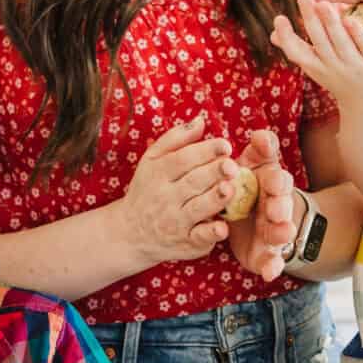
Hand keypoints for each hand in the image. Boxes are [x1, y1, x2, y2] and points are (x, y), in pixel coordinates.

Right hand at [113, 114, 237, 267]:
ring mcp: (175, 222)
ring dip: (215, 199)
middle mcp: (165, 198)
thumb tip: (201, 120)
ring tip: (230, 188)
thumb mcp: (153, 160)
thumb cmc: (148, 189)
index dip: (205, 151)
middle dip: (214, 173)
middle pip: (192, 182)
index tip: (225, 145)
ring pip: (198, 208)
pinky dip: (210, 233)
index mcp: (158, 173)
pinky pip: (198, 238)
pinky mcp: (185, 243)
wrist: (130, 233)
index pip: (182, 159)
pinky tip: (223, 227)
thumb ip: (176, 139)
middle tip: (232, 165)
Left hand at [224, 129, 295, 282]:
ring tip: (281, 235)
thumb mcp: (254, 164)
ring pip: (282, 233)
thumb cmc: (250, 184)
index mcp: (271, 184)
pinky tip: (269, 273)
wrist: (249, 218)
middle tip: (274, 210)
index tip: (269, 179)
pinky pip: (272, 261)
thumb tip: (261, 135)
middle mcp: (276, 207)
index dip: (275, 179)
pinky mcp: (266, 253)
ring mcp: (273, 232)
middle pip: (283, 206)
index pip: (278, 179)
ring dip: (282, 234)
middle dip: (280, 207)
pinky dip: (273, 267)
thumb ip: (259, 150)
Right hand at [271, 0, 362, 113]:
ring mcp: (356, 67)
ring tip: (323, 3)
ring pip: (341, 42)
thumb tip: (272, 35)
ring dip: (331, 22)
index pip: (297, 52)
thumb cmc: (338, 76)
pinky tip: (350, 17)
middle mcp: (334, 68)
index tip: (279, 18)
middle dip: (311, 19)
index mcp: (317, 67)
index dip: (287, 36)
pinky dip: (357, 32)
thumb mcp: (317, 66)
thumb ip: (298, 49)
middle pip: (320, 41)